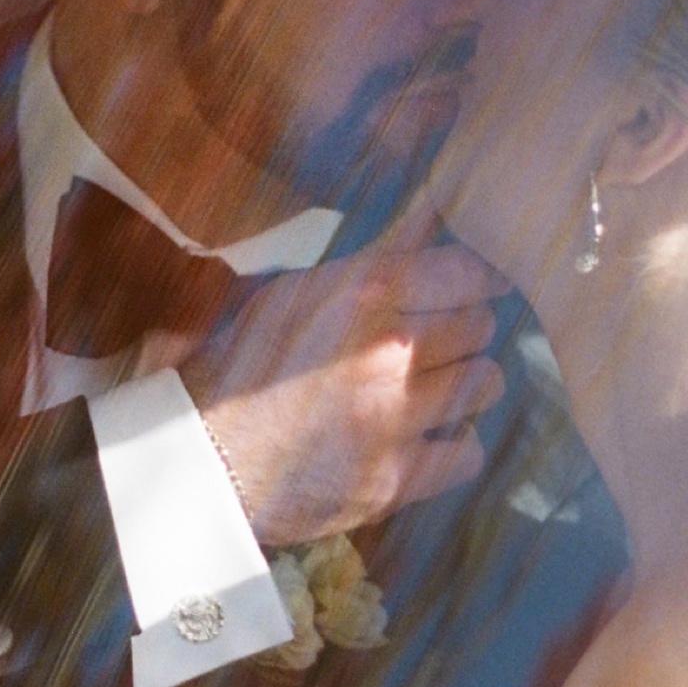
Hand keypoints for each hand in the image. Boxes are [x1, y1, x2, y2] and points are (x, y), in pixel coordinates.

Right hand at [187, 200, 507, 545]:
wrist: (203, 458)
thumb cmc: (244, 366)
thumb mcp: (298, 292)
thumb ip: (376, 256)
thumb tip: (437, 207)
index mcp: (362, 294)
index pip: (467, 272)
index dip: (470, 280)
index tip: (464, 290)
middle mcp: (387, 352)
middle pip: (480, 326)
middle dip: (460, 330)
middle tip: (432, 343)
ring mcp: (394, 419)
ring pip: (484, 384)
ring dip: (463, 383)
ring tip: (430, 388)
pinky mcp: (394, 479)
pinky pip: (467, 453)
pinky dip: (453, 445)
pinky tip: (425, 437)